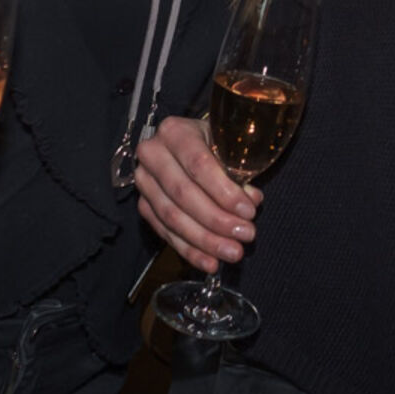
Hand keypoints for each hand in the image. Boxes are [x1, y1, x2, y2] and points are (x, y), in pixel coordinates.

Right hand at [134, 117, 262, 272]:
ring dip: (205, 240)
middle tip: (245, 235)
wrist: (189, 145)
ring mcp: (144, 182)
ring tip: (233, 252)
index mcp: (175, 131)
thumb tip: (251, 200)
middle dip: (217, 220)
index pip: (199, 164)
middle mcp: (152, 154)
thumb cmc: (214, 143)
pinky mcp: (143, 205)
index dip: (224, 191)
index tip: (249, 211)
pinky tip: (211, 262)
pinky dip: (190, 250)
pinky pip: (165, 233)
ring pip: (172, 217)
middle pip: (183, 193)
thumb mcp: (229, 146)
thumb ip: (240, 172)